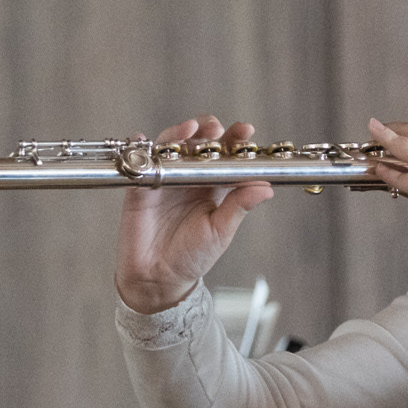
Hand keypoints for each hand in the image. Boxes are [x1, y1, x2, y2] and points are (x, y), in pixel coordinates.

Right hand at [114, 116, 273, 313]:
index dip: (235, 140)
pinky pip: (141, 160)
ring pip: (172, 145)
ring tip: (190, 129)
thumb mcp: (220, 232)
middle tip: (216, 129)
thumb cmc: (192, 257)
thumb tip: (266, 188)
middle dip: (208, 129)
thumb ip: (239, 207)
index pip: (227, 155)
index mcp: (214, 186)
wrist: (158, 278)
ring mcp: (165, 177)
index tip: (245, 131)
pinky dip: (142, 146)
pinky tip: (146, 140)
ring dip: (180, 133)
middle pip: (199, 142)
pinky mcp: (142, 184)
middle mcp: (190, 177)